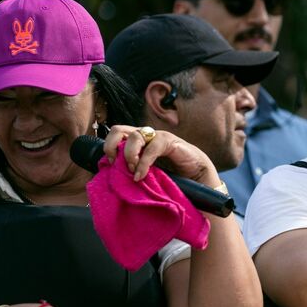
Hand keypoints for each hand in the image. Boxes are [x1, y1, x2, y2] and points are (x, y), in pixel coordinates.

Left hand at [102, 125, 219, 186]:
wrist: (197, 176)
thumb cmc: (172, 175)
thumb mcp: (147, 172)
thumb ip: (133, 168)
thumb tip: (112, 174)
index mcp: (138, 141)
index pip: (116, 134)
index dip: (108, 147)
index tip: (111, 164)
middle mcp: (146, 135)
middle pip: (119, 130)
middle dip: (112, 146)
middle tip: (117, 163)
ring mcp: (157, 136)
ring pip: (134, 136)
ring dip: (129, 154)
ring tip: (133, 171)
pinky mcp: (169, 141)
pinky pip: (152, 147)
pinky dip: (143, 163)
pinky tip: (141, 175)